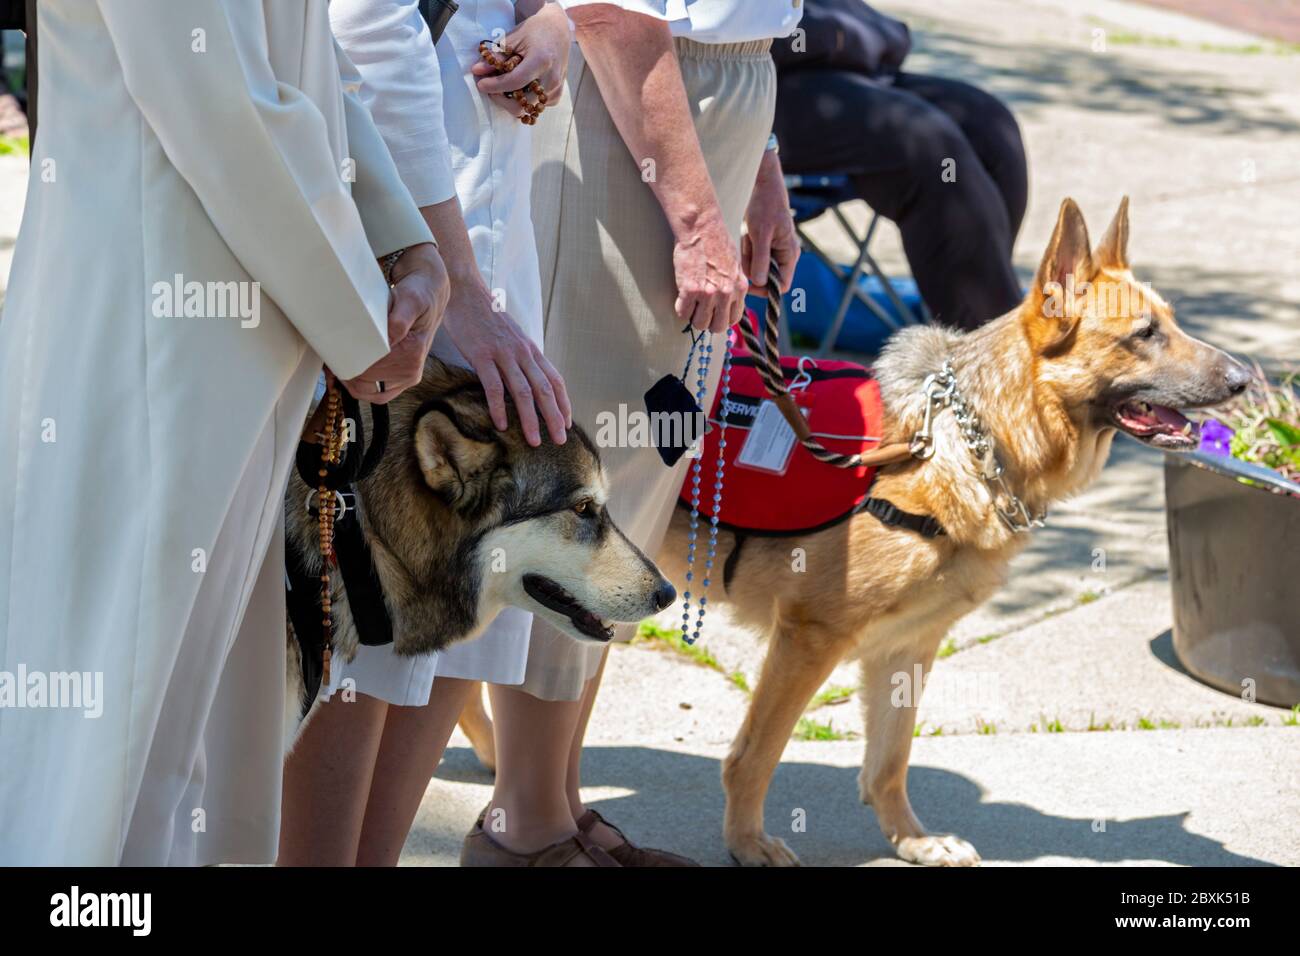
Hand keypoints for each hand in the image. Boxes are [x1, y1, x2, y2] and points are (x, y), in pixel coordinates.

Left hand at [340, 243, 448, 403]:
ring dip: (350, 384)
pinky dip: (359, 387)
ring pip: (370, 392)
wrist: (429, 294)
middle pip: (369, 386)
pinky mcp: (402, 375)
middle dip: (346, 377)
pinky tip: (346, 375)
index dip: (350, 368)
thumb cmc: (417, 295)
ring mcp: (407, 375)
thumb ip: (399, 320)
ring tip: (334, 368)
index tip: (333, 358)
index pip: (373, 372)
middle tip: (328, 363)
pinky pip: (377, 392)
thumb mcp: (410, 300)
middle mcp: (411, 370)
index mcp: (412, 353)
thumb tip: (389, 339)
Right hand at [442, 273, 570, 445]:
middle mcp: (522, 352)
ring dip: (531, 419)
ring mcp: (503, 354)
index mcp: (530, 350)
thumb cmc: (486, 317)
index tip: (567, 424)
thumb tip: (528, 379)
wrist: (464, 291)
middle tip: (560, 441)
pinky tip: (501, 425)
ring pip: (523, 391)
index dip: (563, 403)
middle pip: (544, 390)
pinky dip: (499, 407)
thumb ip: (521, 356)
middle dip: (554, 417)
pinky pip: (494, 386)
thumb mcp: (511, 336)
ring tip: (535, 441)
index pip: (555, 380)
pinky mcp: (482, 355)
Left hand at [472, 2, 569, 118]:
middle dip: (502, 99)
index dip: (495, 86)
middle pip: (521, 105)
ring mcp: (555, 89)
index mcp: (541, 61)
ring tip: (504, 86)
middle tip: (492, 89)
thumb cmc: (534, 31)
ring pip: (527, 108)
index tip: (481, 84)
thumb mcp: (513, 38)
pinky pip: (535, 106)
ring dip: (512, 100)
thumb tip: (477, 71)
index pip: (514, 82)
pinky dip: (524, 100)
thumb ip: (496, 56)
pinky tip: (521, 86)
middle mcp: (551, 79)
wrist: (558, 30)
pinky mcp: (556, 95)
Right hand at [673, 213, 748, 333]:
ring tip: (690, 305)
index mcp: (740, 288)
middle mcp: (726, 293)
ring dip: (693, 317)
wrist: (701, 227)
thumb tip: (729, 301)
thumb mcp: (736, 265)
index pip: (734, 319)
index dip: (722, 319)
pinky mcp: (689, 289)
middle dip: (708, 323)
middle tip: (701, 313)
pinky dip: (680, 308)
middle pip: (718, 327)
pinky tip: (682, 298)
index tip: (715, 315)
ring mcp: (708, 293)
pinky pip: (683, 312)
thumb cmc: (716, 241)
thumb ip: (734, 286)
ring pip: (700, 323)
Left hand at [742, 148, 798, 292]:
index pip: (781, 285)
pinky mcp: (764, 245)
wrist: (763, 185)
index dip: (765, 290)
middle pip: (766, 277)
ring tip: (748, 236)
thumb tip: (760, 283)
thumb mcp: (761, 233)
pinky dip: (746, 249)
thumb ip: (761, 259)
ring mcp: (774, 250)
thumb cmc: (765, 206)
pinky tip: (747, 234)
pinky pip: (752, 256)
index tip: (747, 284)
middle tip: (745, 249)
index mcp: (789, 254)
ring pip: (757, 266)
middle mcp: (784, 255)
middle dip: (752, 268)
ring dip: (748, 256)